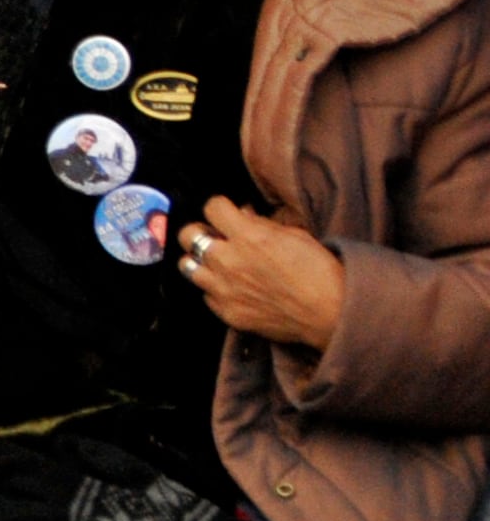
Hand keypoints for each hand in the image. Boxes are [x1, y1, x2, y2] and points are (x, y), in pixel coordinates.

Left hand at [185, 196, 345, 352]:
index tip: (225, 212)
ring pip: (187, 266)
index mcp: (247, 236)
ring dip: (201, 261)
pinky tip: (231, 287)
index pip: (211, 207)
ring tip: (218, 263)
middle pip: (187, 235)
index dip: (219, 207)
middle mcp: (228, 260)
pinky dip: (214, 289)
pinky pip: (206, 295)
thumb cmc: (320, 272)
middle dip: (200, 231)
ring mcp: (224, 288)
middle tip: (215, 236)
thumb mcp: (295, 235)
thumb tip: (242, 214)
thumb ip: (261, 224)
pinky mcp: (227, 312)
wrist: (332, 313)